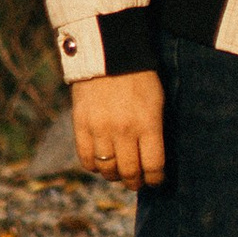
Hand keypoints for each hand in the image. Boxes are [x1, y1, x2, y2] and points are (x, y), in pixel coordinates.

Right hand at [73, 69, 166, 187]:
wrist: (108, 54)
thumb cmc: (140, 78)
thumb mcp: (157, 102)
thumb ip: (155, 131)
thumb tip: (153, 160)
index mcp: (148, 123)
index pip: (153, 166)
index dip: (155, 179)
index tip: (155, 180)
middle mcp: (124, 130)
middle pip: (129, 172)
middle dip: (135, 182)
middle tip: (136, 181)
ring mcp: (100, 129)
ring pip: (107, 169)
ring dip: (114, 175)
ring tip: (118, 172)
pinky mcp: (81, 125)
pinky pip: (86, 159)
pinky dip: (94, 166)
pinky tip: (100, 161)